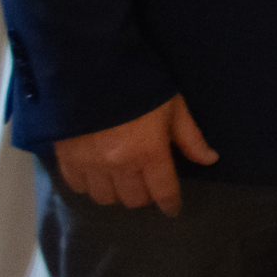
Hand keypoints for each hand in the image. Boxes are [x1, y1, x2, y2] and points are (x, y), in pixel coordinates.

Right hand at [52, 94, 217, 215]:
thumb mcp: (173, 106)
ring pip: (104, 198)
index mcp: (148, 153)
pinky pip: (78, 187)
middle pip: (133, 199)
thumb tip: (210, 159)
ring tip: (122, 179)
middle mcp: (118, 166)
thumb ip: (190, 137)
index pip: (162, 191)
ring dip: (116, 192)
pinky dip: (89, 185)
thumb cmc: (139, 84)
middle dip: (144, 195)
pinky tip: (97, 173)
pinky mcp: (66, 158)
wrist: (89, 67)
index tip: (172, 209)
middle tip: (148, 183)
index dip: (170, 203)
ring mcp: (89, 164)